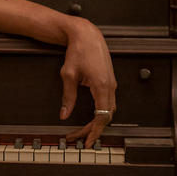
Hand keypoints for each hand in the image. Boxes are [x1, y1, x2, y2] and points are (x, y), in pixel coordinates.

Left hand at [58, 17, 116, 146]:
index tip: (87, 141)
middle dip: (93, 129)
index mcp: (102, 86)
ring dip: (97, 122)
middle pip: (106, 116)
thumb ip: (68, 97)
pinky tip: (92, 117)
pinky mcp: (110, 80)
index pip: (102, 117)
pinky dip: (101, 112)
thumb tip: (64, 114)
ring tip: (83, 130)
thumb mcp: (68, 75)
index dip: (94, 131)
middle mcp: (110, 86)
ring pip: (109, 110)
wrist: (86, 34)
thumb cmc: (78, 50)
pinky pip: (108, 102)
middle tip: (79, 138)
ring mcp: (112, 83)